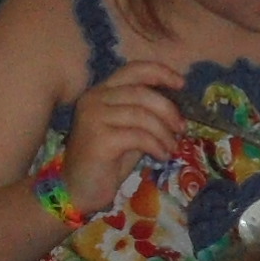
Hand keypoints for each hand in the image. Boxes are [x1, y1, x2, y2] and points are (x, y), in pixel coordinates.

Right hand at [56, 66, 185, 213]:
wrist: (77, 190)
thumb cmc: (105, 163)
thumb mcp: (129, 132)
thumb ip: (145, 115)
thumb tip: (176, 110)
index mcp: (101, 92)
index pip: (133, 69)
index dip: (160, 72)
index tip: (181, 84)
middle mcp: (94, 99)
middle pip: (141, 92)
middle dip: (168, 109)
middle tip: (182, 128)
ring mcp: (93, 117)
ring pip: (142, 115)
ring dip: (164, 132)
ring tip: (171, 148)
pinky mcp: (99, 138)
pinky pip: (138, 136)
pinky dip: (156, 145)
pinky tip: (161, 156)